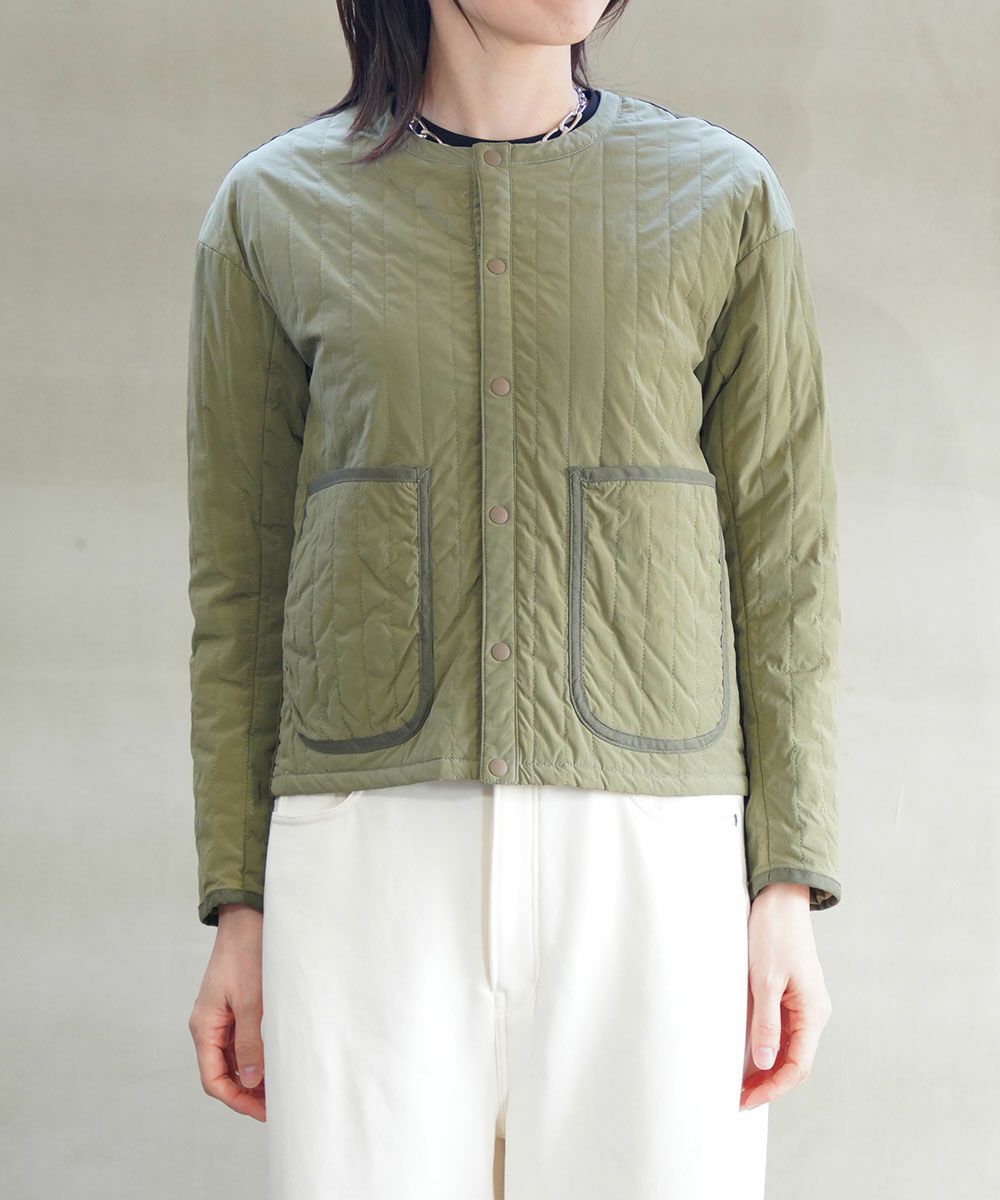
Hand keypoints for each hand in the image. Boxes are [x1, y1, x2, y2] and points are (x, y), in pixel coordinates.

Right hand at [188, 903, 266, 1120]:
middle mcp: (208, 1026)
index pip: (214, 1079)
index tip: (263, 1111)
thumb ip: (250, 1041)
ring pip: (234, 1059)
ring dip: (253, 1075)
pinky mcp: (234, 1008)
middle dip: (247, 1092)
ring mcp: (221, 1018)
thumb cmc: (246, 956)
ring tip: (281, 1087)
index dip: (237, 1100)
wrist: (247, 919)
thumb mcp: (251, 1001)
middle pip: (223, 1073)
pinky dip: (257, 1055)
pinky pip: (241, 1041)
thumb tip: (251, 1081)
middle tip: (277, 1104)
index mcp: (204, 1027)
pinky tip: (277, 1060)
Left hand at [740, 882, 831, 1110]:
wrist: (781, 900)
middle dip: (769, 1085)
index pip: (797, 1067)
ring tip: (740, 1084)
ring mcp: (804, 1006)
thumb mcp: (765, 979)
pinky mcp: (792, 996)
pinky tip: (748, 1056)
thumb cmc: (774, 934)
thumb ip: (766, 1022)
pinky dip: (767, 1048)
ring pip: (790, 1050)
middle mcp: (813, 1013)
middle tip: (738, 1099)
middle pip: (795, 1063)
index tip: (746, 1100)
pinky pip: (783, 1032)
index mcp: (813, 1012)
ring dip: (768, 1070)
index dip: (772, 1088)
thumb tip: (766, 1064)